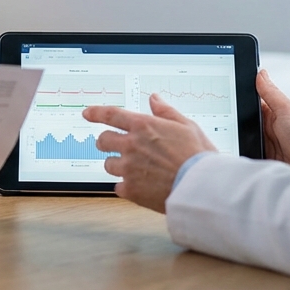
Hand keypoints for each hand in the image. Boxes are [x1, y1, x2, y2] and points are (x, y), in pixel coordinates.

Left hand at [83, 94, 216, 212]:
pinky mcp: (131, 190)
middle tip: (114, 146)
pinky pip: (118, 187)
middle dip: (106, 142)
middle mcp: (131, 145)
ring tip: (134, 169)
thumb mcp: (187, 126)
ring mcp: (129, 168)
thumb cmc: (198, 156)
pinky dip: (126, 187)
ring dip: (117, 165)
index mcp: (143, 126)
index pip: (111, 114)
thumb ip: (166, 112)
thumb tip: (154, 99)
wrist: (202, 188)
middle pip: (103, 140)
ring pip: (108, 164)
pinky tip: (140, 186)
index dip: (96, 113)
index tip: (87, 114)